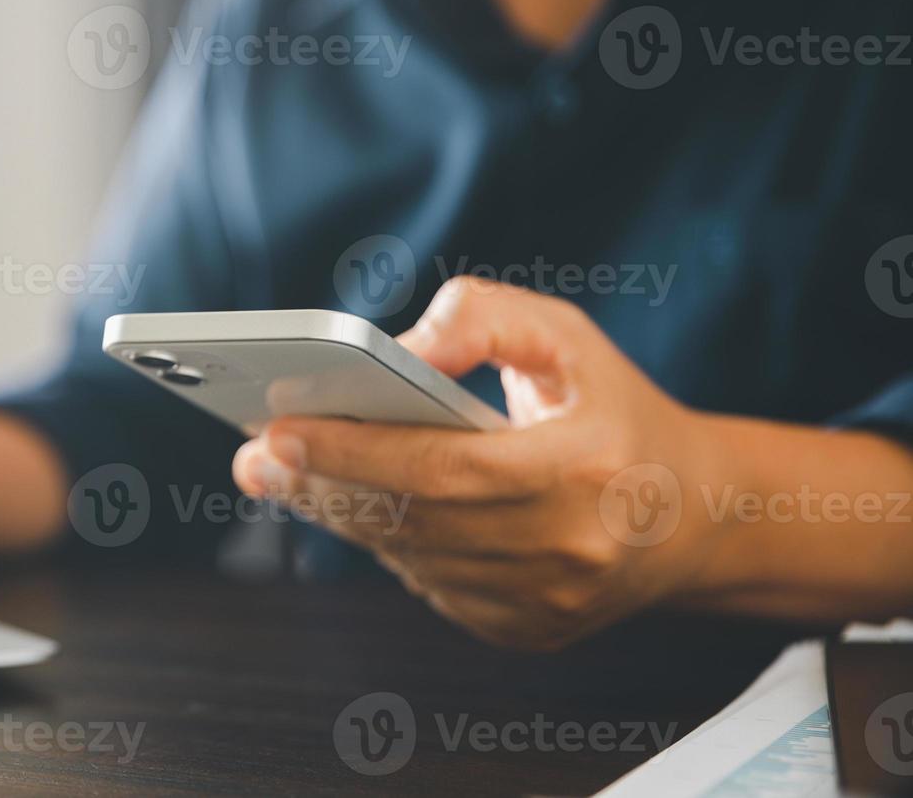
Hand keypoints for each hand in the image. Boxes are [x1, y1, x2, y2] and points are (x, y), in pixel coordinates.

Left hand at [232, 278, 731, 650]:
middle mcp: (571, 549)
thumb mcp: (565, 336)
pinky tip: (348, 504)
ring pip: (411, 557)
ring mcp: (547, 603)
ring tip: (281, 471)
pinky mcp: (525, 630)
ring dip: (338, 514)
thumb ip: (484, 317)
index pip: (447, 468)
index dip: (354, 451)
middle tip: (255, 454)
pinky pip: (428, 585)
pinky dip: (384, 543)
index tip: (276, 430)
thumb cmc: (612, 408)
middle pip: (413, 520)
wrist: (690, 514)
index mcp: (589, 468)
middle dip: (320, 484)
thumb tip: (402, 347)